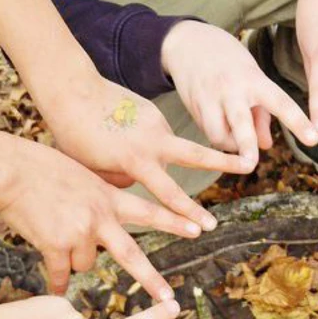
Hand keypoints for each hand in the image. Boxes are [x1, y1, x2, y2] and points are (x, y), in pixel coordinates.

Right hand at [0, 139, 192, 296]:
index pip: (149, 211)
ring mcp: (80, 232)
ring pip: (86, 264)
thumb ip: (100, 196)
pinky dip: (58, 282)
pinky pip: (61, 274)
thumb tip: (106, 218)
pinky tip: (56, 291)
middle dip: (151, 280)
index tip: (200, 229)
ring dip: (74, 258)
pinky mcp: (56, 245)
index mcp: (109, 198)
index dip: (175, 220)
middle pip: (131, 254)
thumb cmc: (42, 169)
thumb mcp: (83, 176)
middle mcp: (100, 216)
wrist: (12, 170)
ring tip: (56, 234)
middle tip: (169, 298)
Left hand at [41, 76, 250, 231]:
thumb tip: (135, 188)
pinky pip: (161, 136)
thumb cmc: (73, 135)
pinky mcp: (153, 112)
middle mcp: (151, 140)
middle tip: (248, 168)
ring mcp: (155, 122)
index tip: (203, 228)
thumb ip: (117, 182)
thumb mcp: (91, 169)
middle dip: (222, 164)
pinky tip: (134, 141)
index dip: (186, 213)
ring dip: (192, 157)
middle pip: (194, 156)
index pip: (167, 192)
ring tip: (223, 160)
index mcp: (134, 159)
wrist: (70, 90)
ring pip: (176, 147)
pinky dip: (156, 145)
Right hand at [162, 21, 317, 166]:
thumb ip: (261, 114)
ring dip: (230, 148)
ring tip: (238, 148)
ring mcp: (210, 98)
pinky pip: (207, 132)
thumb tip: (266, 147)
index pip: (281, 103)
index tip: (315, 139)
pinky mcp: (193, 107)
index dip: (298, 123)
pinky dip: (218, 139)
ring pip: (218, 135)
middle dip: (246, 145)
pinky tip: (223, 132)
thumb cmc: (231, 64)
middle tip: (251, 164)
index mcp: (254, 80)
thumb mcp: (252, 80)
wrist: (190, 43)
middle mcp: (232, 89)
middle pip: (241, 123)